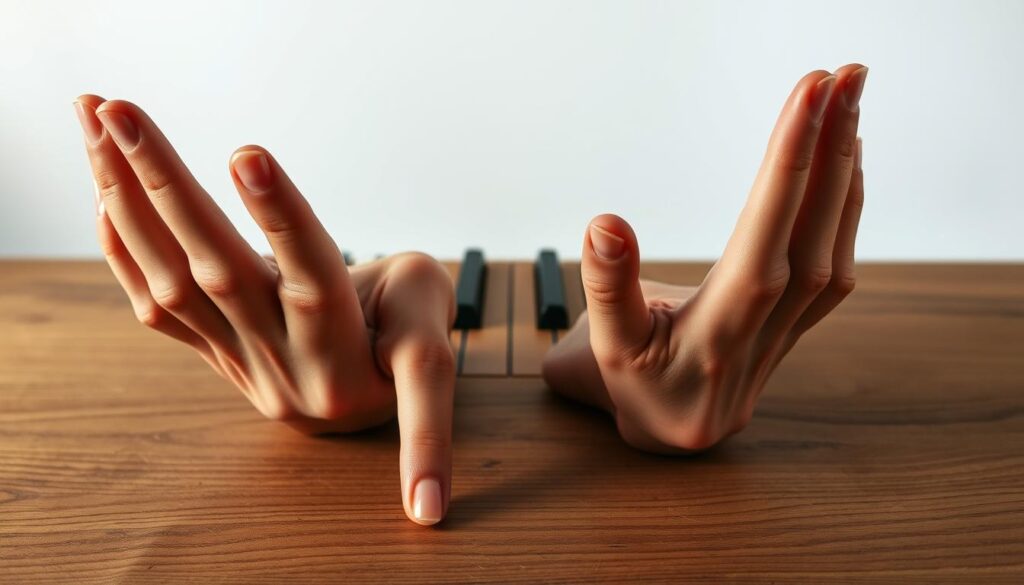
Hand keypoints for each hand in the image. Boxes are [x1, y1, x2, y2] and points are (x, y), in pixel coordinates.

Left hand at [74, 96, 455, 524]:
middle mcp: (287, 367)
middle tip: (118, 109)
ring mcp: (242, 366)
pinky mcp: (216, 358)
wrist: (373, 398)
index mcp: (351, 357)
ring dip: (129, 201)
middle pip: (222, 274)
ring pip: (173, 287)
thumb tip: (315, 240)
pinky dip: (125, 249)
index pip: (314, 279)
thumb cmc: (409, 332)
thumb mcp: (431, 303)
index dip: (281, 219)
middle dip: (167, 186)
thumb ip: (395, 274)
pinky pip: (158, 311)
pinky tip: (106, 193)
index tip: (246, 154)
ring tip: (96, 123)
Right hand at [542, 65, 866, 453]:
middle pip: (811, 236)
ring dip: (845, 173)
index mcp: (714, 340)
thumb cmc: (630, 385)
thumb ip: (607, 286)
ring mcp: (789, 334)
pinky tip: (848, 165)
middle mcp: (763, 337)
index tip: (808, 97)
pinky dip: (847, 209)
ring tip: (849, 105)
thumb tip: (606, 222)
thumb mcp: (603, 346)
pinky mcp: (797, 327)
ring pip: (831, 250)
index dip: (787, 167)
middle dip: (828, 149)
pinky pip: (835, 266)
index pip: (761, 241)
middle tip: (843, 77)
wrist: (667, 433)